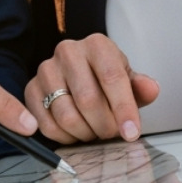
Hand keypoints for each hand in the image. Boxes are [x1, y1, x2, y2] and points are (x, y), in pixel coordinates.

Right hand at [26, 34, 160, 143]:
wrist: (77, 74)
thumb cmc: (105, 77)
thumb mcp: (127, 79)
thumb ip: (140, 86)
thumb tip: (151, 89)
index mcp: (97, 45)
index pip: (112, 78)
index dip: (124, 109)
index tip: (131, 132)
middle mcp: (68, 51)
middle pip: (88, 100)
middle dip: (105, 126)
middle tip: (111, 134)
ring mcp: (46, 69)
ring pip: (66, 115)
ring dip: (85, 133)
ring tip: (94, 132)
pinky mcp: (30, 89)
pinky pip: (46, 125)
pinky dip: (64, 138)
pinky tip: (75, 133)